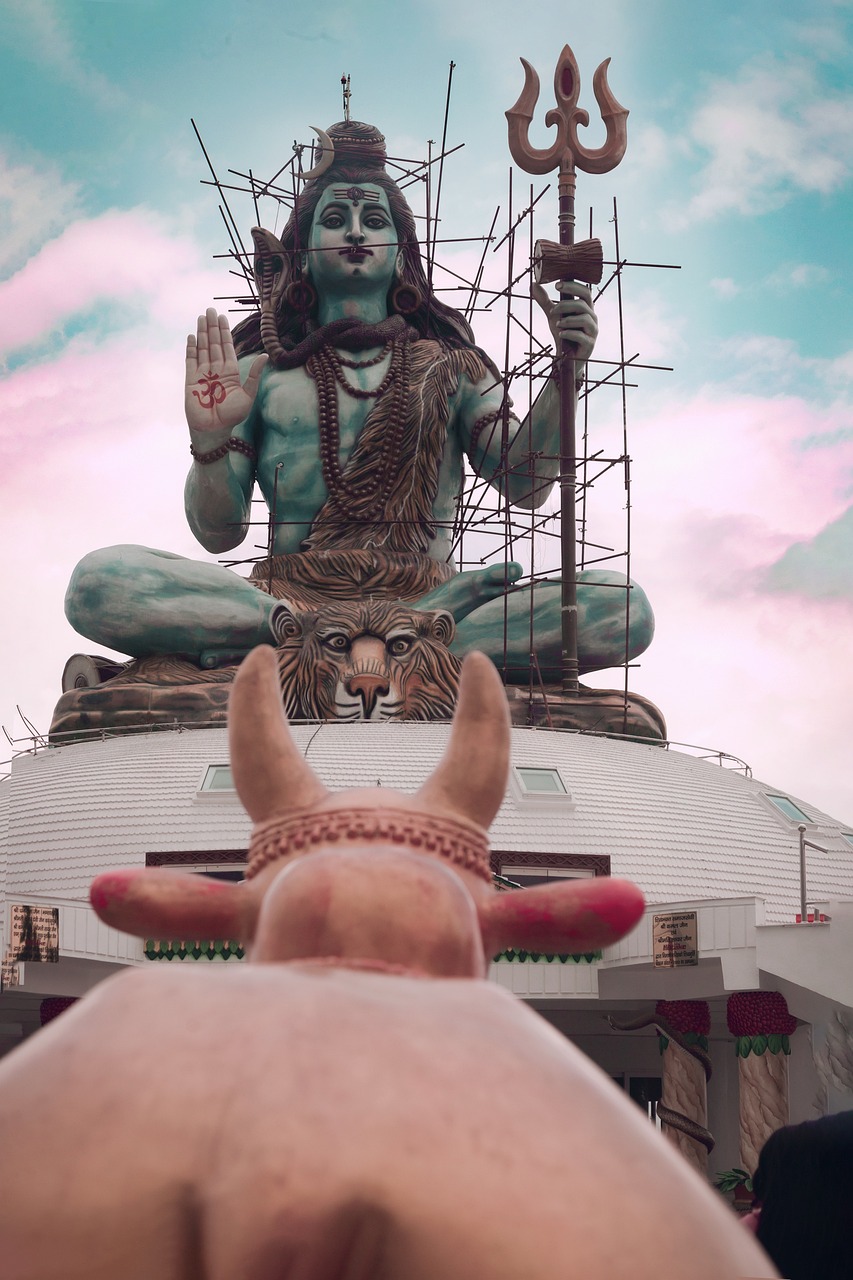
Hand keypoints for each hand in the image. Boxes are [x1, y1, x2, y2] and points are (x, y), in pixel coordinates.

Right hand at [185, 308, 267, 433]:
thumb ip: (254, 375)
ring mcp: (202, 373)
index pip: (227, 347)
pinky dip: (191, 348)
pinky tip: (192, 336)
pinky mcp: (191, 379)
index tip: (223, 317)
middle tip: (210, 310)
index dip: (225, 332)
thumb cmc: (232, 416)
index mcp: (230, 372)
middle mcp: (216, 370)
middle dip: (212, 327)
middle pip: (213, 344)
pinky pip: (190, 360)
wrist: (213, 429)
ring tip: (201, 317)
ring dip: (201, 333)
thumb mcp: (248, 395)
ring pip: (202, 348)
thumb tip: (265, 356)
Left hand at [532, 280, 597, 363]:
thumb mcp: (552, 315)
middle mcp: (592, 318)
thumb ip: (545, 301)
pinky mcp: (589, 344)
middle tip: (552, 310)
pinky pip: (582, 336)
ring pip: (585, 319)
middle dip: (567, 305)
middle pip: (584, 304)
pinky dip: (570, 333)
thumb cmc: (563, 334)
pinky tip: (560, 334)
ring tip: (557, 324)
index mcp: (586, 308)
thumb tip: (534, 285)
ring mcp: (592, 331)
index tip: (557, 285)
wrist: (566, 358)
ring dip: (568, 320)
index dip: (573, 286)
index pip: (585, 292)